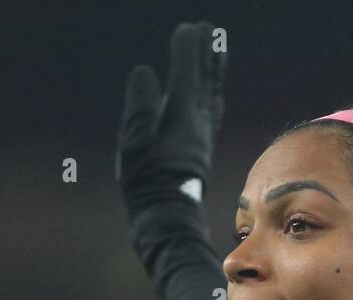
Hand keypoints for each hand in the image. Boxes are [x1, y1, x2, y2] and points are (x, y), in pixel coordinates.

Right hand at [117, 21, 226, 228]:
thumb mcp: (134, 142)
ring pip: (212, 95)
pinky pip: (212, 114)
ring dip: (214, 71)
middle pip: (205, 81)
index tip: (190, 29)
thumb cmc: (146, 182)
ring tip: (217, 51)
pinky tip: (215, 95)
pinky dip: (214, 96)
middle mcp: (197, 123)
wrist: (169, 217)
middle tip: (210, 30)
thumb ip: (141, 106)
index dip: (188, 50)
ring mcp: (202, 136)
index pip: (187, 74)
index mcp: (181, 117)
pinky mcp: (200, 150)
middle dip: (206, 54)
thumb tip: (146, 72)